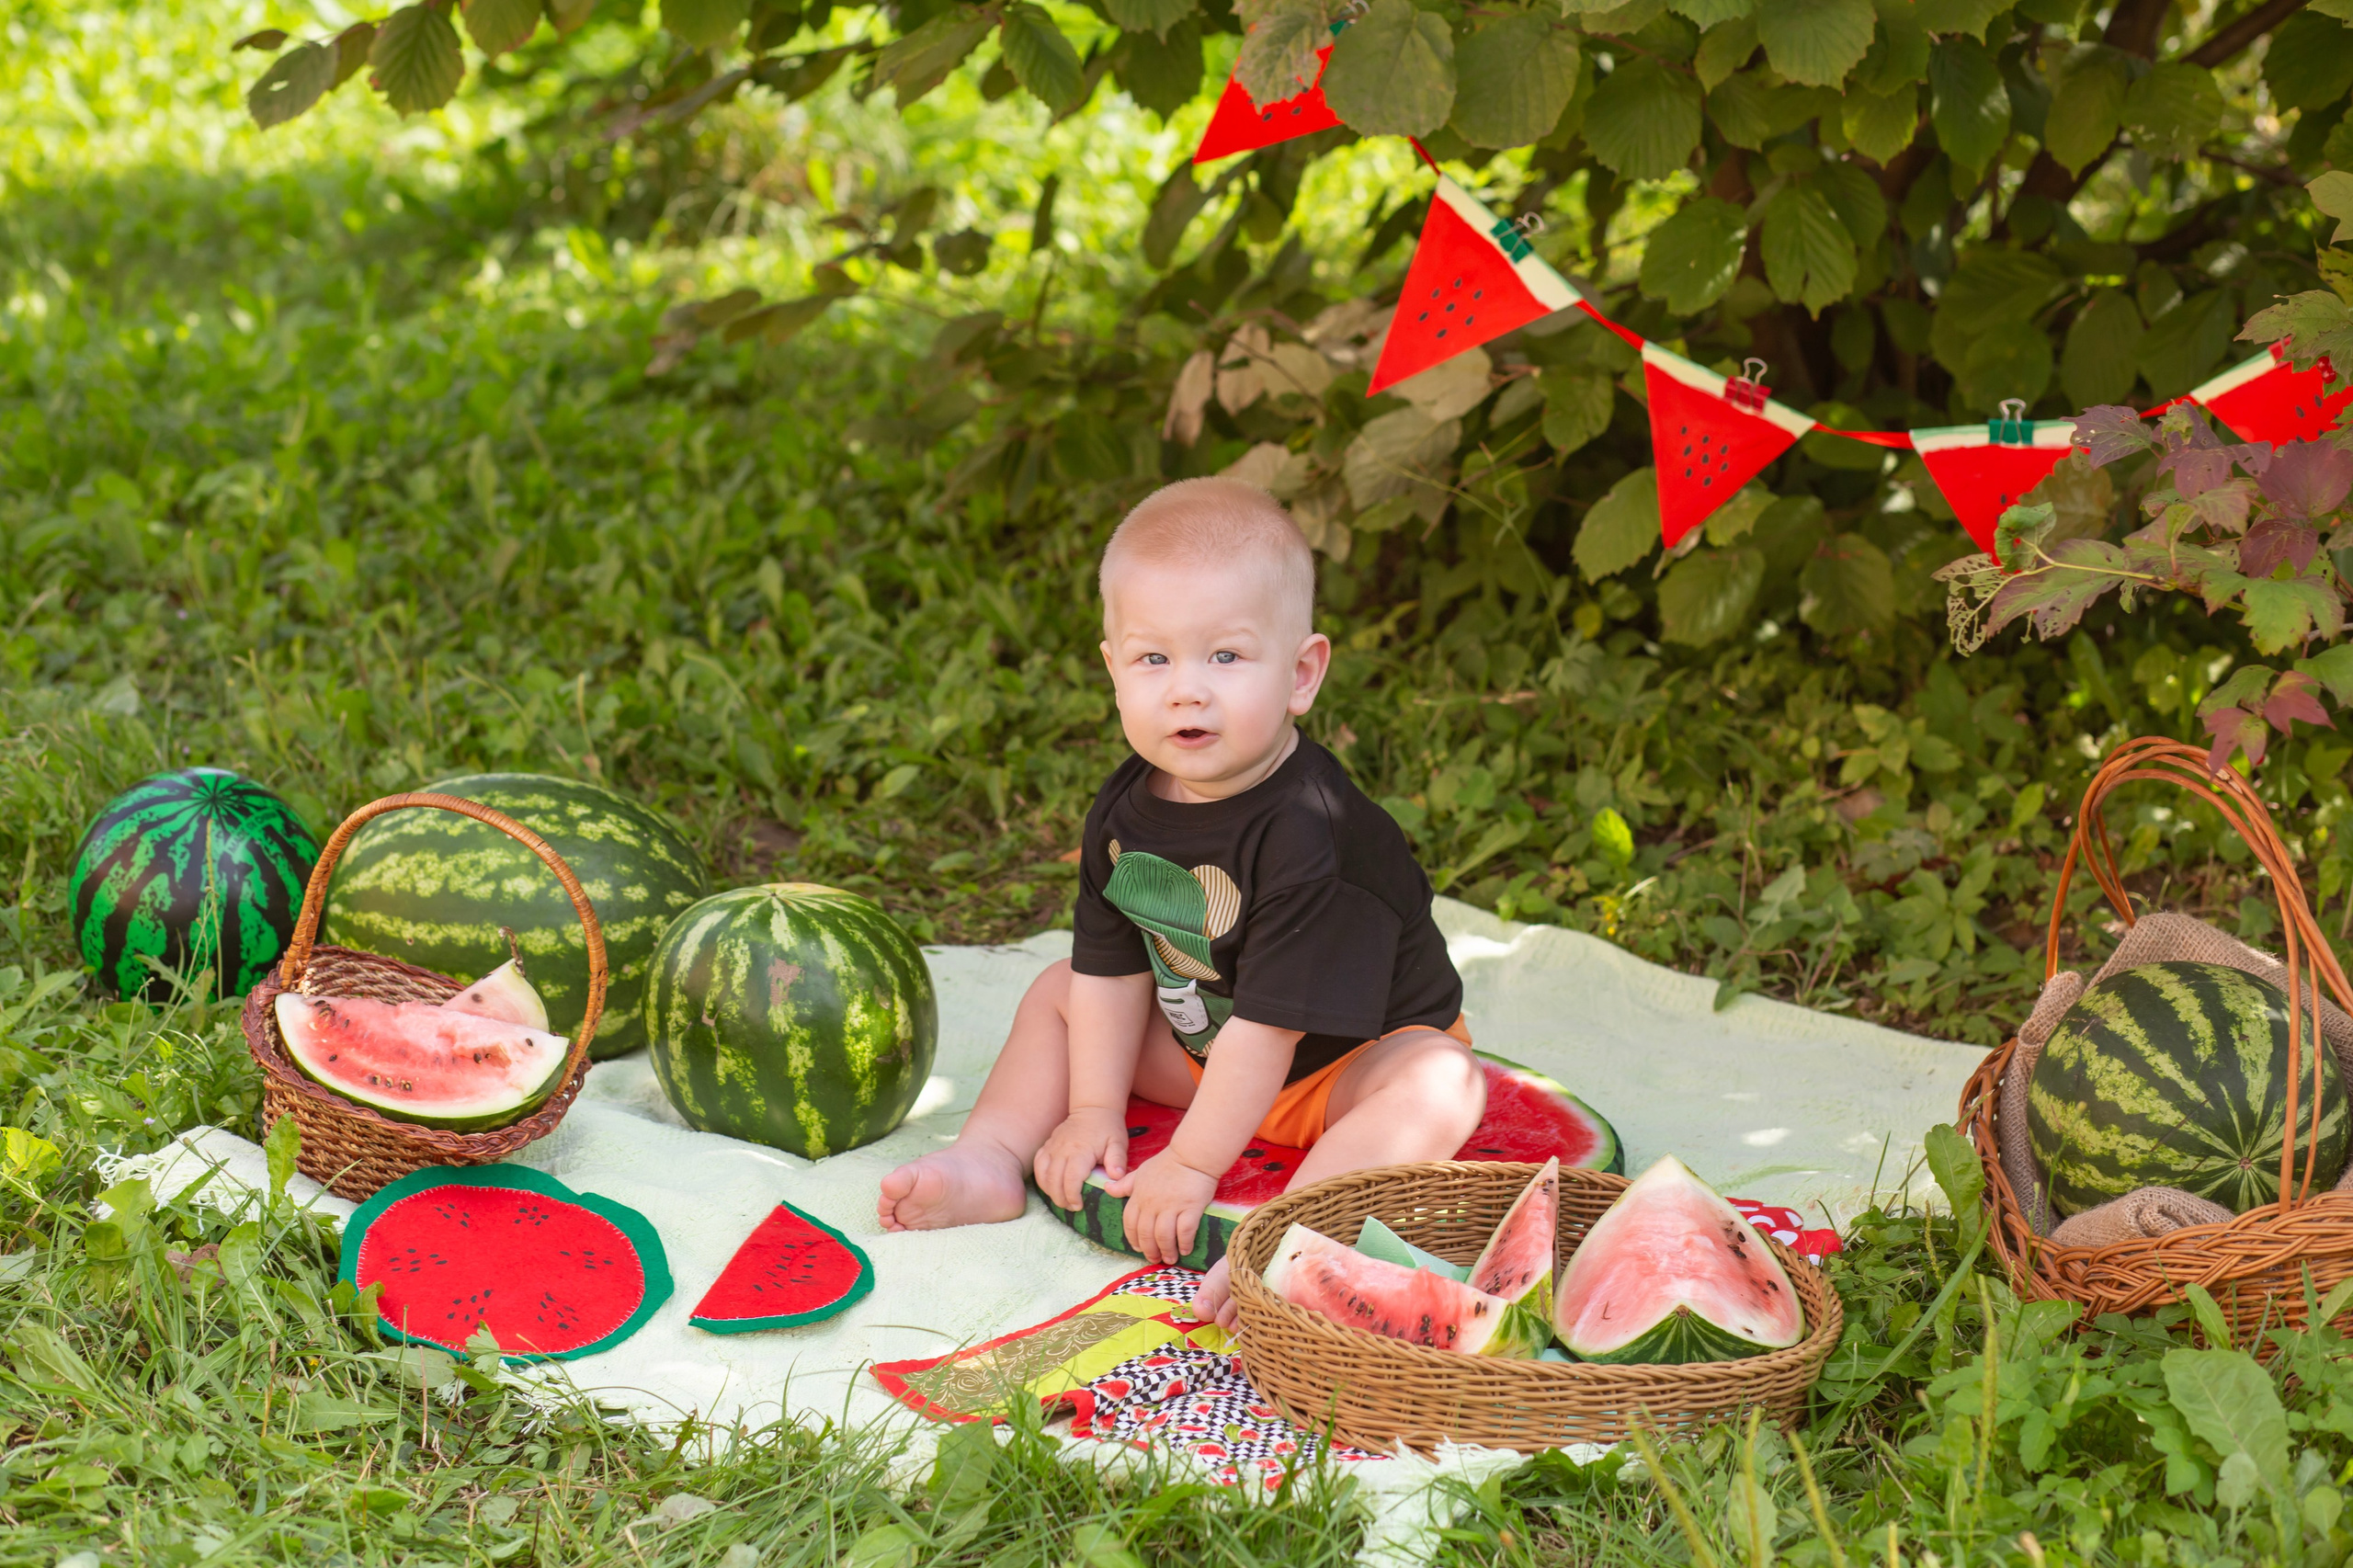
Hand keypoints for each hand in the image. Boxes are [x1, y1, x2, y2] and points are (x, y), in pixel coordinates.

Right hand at [1033, 1106, 1129, 1209]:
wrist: (1093, 1108)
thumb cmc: (1107, 1128)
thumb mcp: (1118, 1142)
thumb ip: (1118, 1160)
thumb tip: (1116, 1177)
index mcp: (1081, 1151)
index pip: (1071, 1179)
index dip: (1072, 1196)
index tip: (1079, 1205)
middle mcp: (1063, 1149)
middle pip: (1054, 1180)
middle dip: (1061, 1198)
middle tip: (1071, 1207)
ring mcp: (1052, 1146)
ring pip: (1042, 1174)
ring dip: (1049, 1191)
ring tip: (1061, 1199)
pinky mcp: (1047, 1145)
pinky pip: (1038, 1164)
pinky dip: (1041, 1178)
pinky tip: (1050, 1186)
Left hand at [1103, 1151, 1217, 1264]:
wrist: (1192, 1154)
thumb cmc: (1167, 1163)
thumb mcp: (1141, 1172)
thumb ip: (1125, 1184)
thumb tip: (1107, 1188)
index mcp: (1139, 1196)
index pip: (1130, 1223)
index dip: (1133, 1239)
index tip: (1137, 1248)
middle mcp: (1152, 1203)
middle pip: (1146, 1234)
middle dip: (1149, 1250)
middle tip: (1155, 1259)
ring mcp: (1171, 1206)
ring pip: (1163, 1236)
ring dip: (1166, 1250)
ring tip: (1170, 1258)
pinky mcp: (1190, 1207)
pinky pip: (1184, 1231)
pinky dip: (1184, 1243)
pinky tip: (1186, 1249)